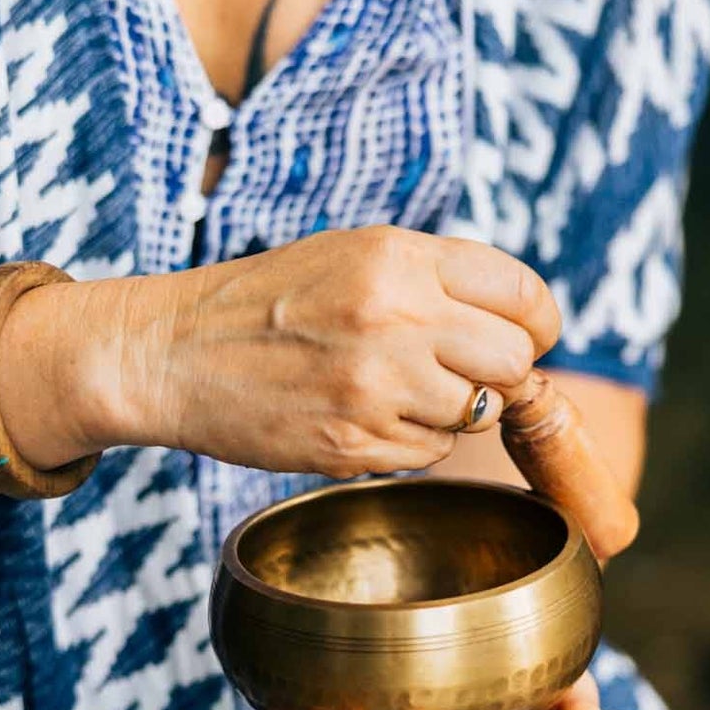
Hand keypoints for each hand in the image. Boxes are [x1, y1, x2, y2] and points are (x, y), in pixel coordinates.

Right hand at [36, 227, 554, 475]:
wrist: (174, 353)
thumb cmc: (267, 301)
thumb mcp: (354, 254)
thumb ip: (437, 279)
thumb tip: (521, 324)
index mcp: (400, 256)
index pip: (524, 295)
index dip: (535, 325)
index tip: (522, 338)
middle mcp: (396, 316)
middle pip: (514, 362)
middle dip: (498, 374)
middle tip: (459, 374)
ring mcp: (376, 386)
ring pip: (475, 415)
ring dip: (449, 412)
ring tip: (393, 391)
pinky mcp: (354, 444)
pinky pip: (427, 455)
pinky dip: (408, 445)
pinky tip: (361, 417)